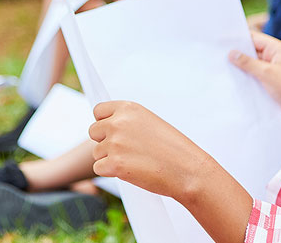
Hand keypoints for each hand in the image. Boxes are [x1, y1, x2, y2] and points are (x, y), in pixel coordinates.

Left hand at [89, 100, 215, 202]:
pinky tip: (130, 171)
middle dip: (105, 142)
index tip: (115, 132)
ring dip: (110, 158)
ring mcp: (115, 143)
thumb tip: (104, 126)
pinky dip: (111, 172)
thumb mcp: (149, 122)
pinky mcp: (114, 164)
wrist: (187, 169)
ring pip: (97, 152)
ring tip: (134, 161)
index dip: (104, 123)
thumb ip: (127, 121)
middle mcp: (118, 122)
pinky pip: (99, 168)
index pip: (98, 111)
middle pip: (93, 132)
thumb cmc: (172, 148)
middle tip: (126, 150)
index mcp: (128, 108)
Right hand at [228, 32, 280, 139]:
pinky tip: (231, 78)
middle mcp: (274, 57)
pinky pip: (252, 75)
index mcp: (277, 49)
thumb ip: (248, 63)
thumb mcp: (267, 73)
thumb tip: (231, 53)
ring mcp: (271, 70)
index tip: (221, 40)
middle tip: (216, 53)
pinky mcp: (268, 82)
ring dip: (239, 66)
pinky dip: (243, 76)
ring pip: (250, 64)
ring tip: (220, 66)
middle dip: (236, 52)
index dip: (238, 38)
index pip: (254, 38)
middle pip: (251, 50)